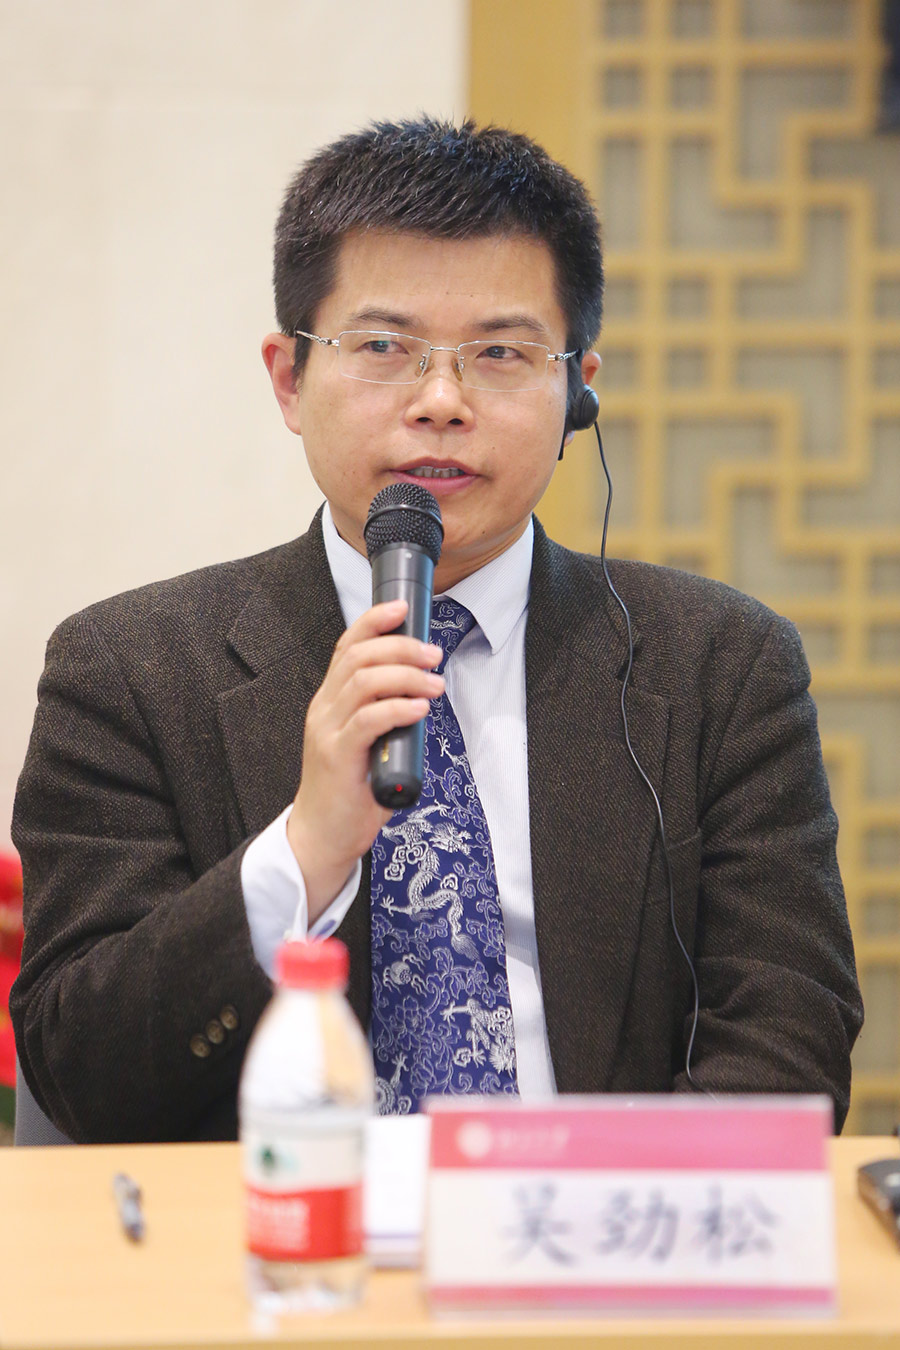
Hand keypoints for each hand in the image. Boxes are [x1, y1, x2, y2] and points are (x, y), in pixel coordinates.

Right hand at [287, 599, 443, 922]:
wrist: (321, 834)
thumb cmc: (350, 789)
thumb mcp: (367, 741)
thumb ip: (384, 713)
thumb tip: (423, 691)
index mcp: (330, 700)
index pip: (347, 645)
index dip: (374, 620)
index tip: (404, 608)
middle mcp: (324, 708)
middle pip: (359, 656)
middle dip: (401, 647)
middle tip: (433, 655)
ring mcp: (327, 731)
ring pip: (363, 682)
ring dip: (406, 676)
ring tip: (434, 684)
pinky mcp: (337, 756)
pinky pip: (368, 720)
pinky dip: (398, 707)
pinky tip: (419, 709)